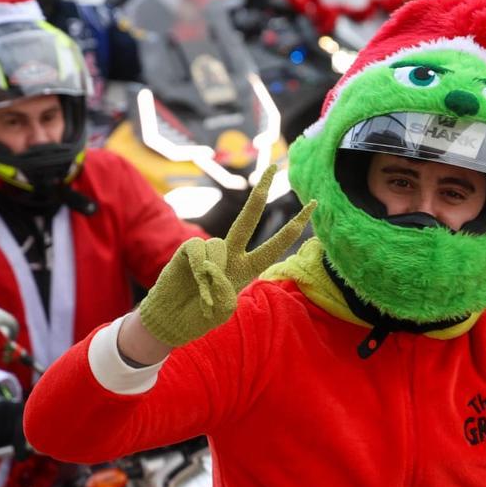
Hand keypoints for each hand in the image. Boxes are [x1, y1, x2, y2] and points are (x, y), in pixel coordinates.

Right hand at [138, 165, 314, 347]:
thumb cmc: (200, 316)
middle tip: (275, 166)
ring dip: (213, 273)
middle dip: (261, 191)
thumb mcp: (222, 308)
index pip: (277, 243)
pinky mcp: (188, 249)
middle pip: (249, 217)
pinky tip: (194, 280)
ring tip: (204, 291)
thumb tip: (212, 264)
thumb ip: (223, 286)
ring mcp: (210, 249)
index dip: (295, 225)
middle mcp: (232, 253)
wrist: (171, 320)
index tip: (314, 205)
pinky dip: (199, 267)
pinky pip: (199, 249)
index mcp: (248, 267)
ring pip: (219, 246)